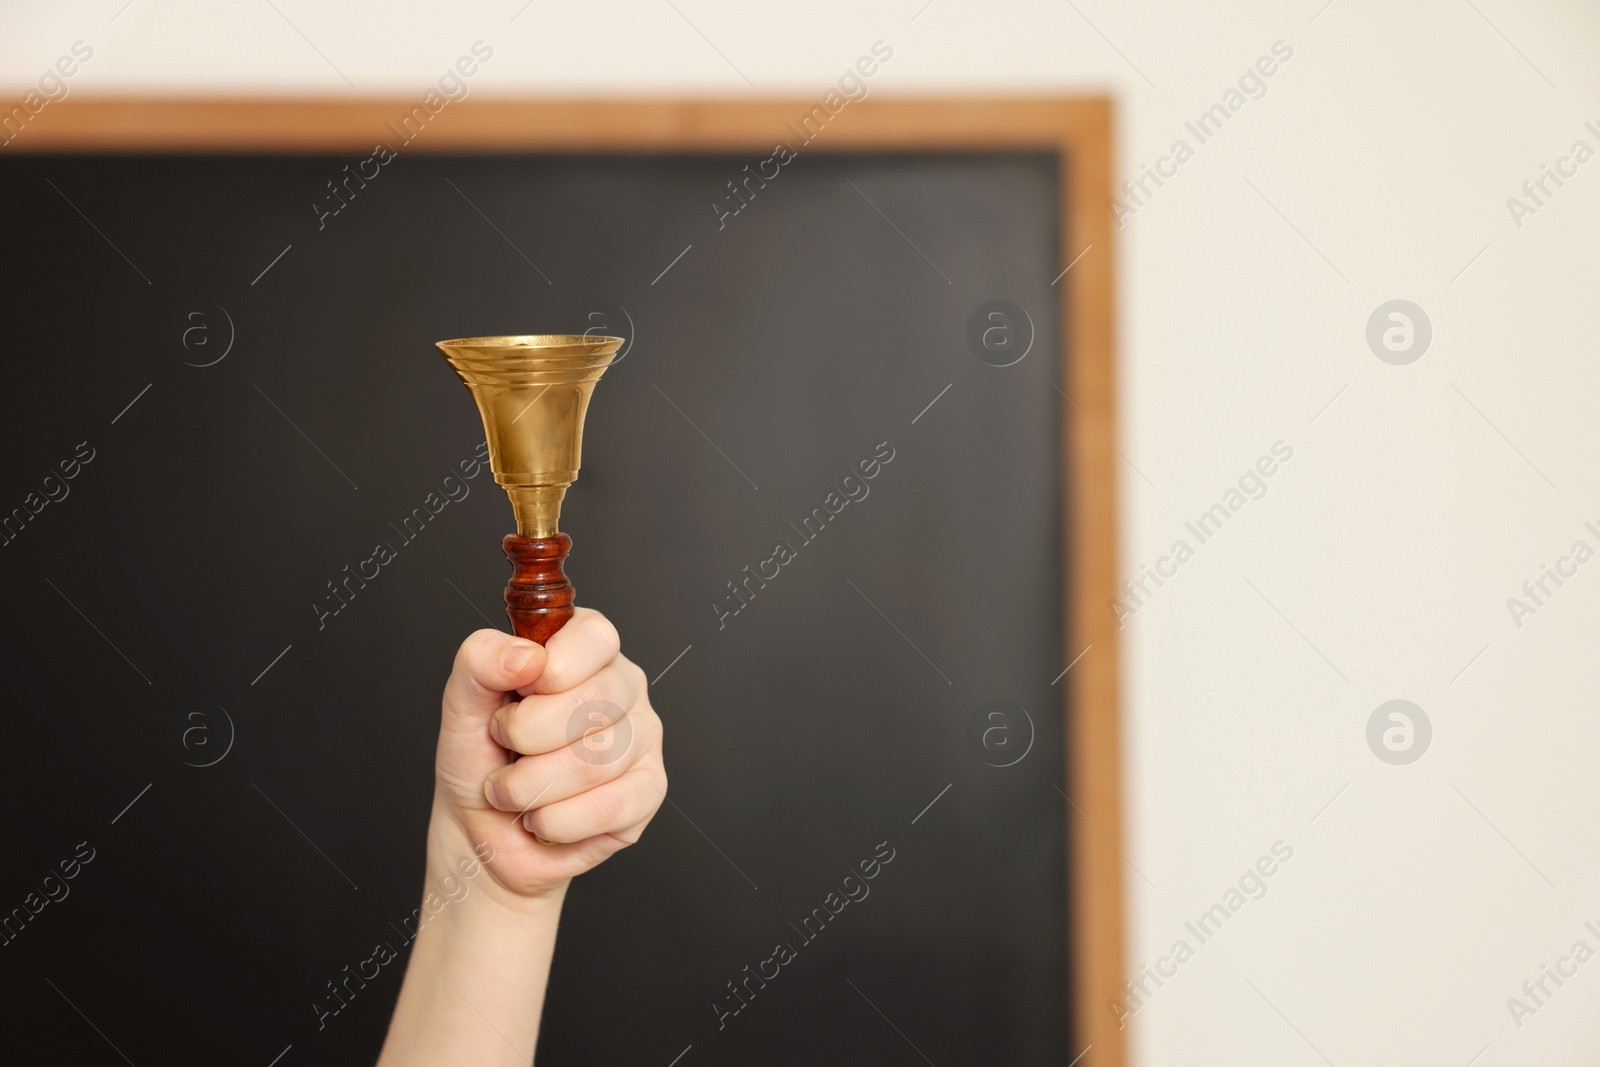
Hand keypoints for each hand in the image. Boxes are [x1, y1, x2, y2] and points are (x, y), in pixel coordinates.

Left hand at [429, 609, 665, 903]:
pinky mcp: (648, 791)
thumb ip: (481, 661)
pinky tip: (543, 817)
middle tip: (506, 747)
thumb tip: (525, 655)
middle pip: (593, 701)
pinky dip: (555, 821)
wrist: (482, 832)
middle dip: (525, 736)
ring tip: (515, 790)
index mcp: (585, 652)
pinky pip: (608, 807)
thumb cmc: (481, 762)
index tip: (520, 691)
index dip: (551, 668)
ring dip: (531, 787)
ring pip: (594, 761)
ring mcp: (643, 740)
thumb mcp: (463, 703)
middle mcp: (623, 688)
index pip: (594, 636)